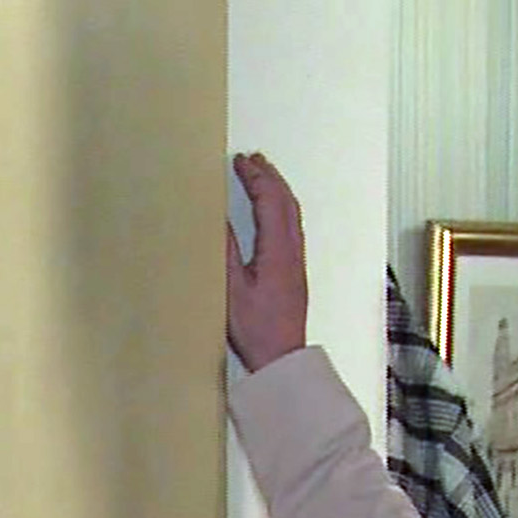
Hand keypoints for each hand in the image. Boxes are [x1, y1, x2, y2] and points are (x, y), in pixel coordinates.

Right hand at [225, 153, 309, 369]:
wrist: (282, 358)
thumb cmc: (256, 330)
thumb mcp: (231, 289)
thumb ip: (226, 251)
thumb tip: (220, 219)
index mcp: (277, 251)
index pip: (269, 201)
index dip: (255, 178)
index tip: (241, 162)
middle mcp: (292, 251)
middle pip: (285, 202)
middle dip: (269, 176)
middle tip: (253, 159)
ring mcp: (297, 261)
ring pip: (292, 213)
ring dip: (278, 189)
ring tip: (263, 175)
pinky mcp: (295, 271)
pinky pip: (292, 227)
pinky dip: (282, 207)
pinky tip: (273, 210)